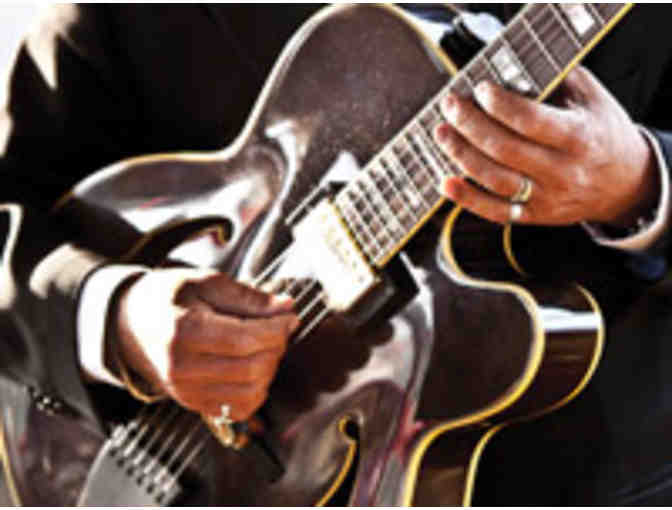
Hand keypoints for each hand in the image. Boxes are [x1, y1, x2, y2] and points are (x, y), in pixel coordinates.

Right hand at [113, 268, 298, 420]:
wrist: (129, 324)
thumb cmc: (166, 298)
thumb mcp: (204, 282)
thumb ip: (248, 297)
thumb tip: (286, 306)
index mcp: (183, 331)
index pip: (245, 339)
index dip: (277, 329)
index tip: (290, 316)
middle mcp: (182, 368)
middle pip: (251, 368)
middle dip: (277, 347)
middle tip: (279, 328)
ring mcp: (186, 391)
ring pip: (250, 392)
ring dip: (270, 368)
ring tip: (265, 346)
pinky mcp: (192, 404)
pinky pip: (239, 409)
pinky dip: (257, 391)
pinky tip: (254, 368)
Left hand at [433, 66, 658, 226]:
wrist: (623, 182)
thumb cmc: (601, 131)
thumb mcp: (591, 98)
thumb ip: (554, 81)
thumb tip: (505, 69)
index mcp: (579, 137)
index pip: (532, 121)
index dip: (500, 105)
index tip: (480, 88)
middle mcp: (563, 171)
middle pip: (506, 150)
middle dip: (471, 126)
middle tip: (451, 106)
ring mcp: (547, 198)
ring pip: (495, 181)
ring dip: (462, 156)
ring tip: (442, 133)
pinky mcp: (534, 216)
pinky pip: (495, 212)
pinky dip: (467, 199)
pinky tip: (446, 182)